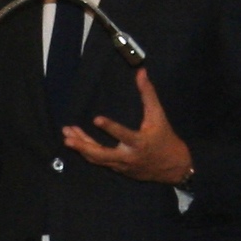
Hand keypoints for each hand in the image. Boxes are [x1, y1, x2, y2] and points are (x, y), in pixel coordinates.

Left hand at [61, 69, 193, 186]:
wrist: (173, 167)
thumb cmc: (165, 138)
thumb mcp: (158, 115)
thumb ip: (148, 94)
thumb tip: (141, 71)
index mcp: (139, 142)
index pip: (123, 135)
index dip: (110, 128)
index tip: (96, 119)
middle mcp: (128, 156)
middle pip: (102, 154)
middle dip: (83, 145)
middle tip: (68, 136)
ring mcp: (121, 165)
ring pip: (97, 158)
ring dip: (81, 147)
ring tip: (66, 136)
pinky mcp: (118, 169)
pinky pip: (99, 161)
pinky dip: (87, 152)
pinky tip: (76, 142)